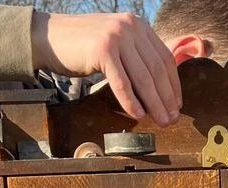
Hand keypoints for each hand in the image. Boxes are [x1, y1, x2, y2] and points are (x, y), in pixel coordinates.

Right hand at [32, 12, 181, 126]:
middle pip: (156, 70)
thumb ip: (136, 59)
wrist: (51, 37)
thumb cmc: (85, 47)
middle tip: (172, 120)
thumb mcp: (117, 46)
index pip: (164, 58)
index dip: (173, 85)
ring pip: (143, 78)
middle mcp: (130, 27)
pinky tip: (138, 115)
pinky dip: (131, 101)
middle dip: (166, 99)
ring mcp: (116, 36)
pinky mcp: (102, 50)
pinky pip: (122, 82)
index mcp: (138, 26)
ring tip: (161, 122)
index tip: (177, 105)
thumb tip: (159, 91)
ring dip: (154, 104)